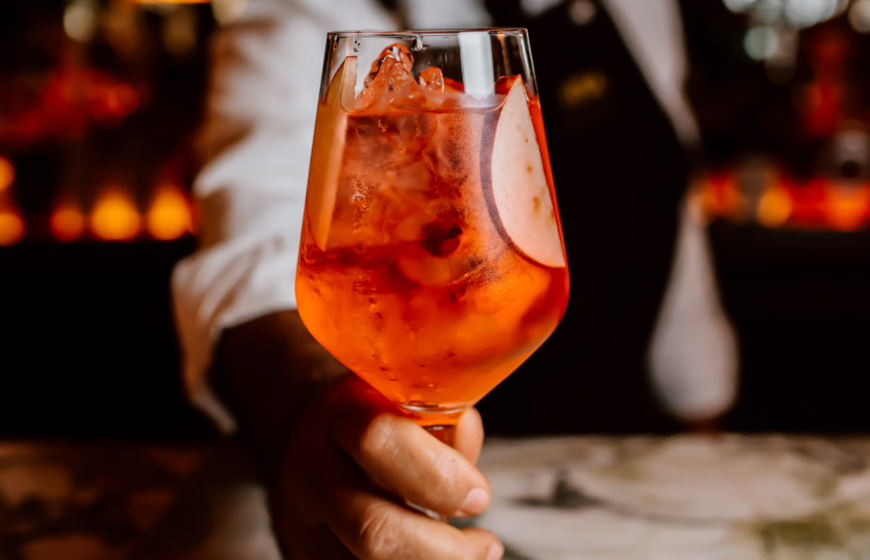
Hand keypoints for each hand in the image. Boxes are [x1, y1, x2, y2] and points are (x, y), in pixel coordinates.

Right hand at [269, 375, 502, 559]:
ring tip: (469, 557)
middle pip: (373, 529)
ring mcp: (300, 520)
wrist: (308, 436)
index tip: (479, 495)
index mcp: (340, 411)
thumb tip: (467, 455)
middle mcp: (311, 468)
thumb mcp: (410, 401)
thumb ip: (448, 424)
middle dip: (445, 550)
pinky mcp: (304, 554)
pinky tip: (428, 558)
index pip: (380, 441)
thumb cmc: (374, 418)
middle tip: (484, 546)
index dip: (440, 477)